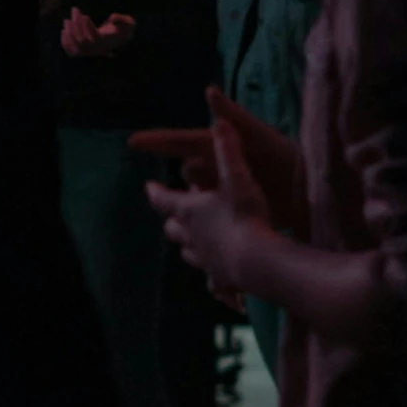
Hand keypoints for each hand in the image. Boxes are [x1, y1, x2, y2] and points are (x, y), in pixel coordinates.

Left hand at [60, 6, 135, 56]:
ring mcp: (90, 51)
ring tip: (67, 20)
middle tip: (75, 10)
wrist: (118, 38)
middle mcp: (97, 48)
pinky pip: (72, 52)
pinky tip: (64, 31)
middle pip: (83, 41)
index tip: (85, 16)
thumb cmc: (122, 28)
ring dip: (69, 32)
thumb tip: (112, 18)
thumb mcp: (127, 23)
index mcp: (106, 41)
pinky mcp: (83, 51)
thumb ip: (122, 20)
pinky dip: (65, 43)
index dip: (87, 27)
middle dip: (77, 25)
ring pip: (76, 47)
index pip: (94, 38)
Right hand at [132, 87, 303, 226]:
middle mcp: (221, 167)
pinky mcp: (239, 210)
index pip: (182, 141)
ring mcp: (229, 189)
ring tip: (200, 214)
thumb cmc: (289, 160)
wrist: (317, 193)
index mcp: (222, 146)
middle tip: (188, 187)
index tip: (132, 142)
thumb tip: (209, 90)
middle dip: (185, 180)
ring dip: (196, 203)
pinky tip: (205, 234)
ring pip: (198, 196)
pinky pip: (214, 216)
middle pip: (189, 171)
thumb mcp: (260, 137)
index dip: (157, 141)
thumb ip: (234, 117)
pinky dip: (207, 223)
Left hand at [145, 115, 275, 303]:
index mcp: (189, 211)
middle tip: (175, 215)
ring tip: (196, 242)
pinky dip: (213, 279)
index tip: (148, 187)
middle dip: (173, 220)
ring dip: (189, 246)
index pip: (163, 199)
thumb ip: (228, 150)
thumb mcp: (238, 178)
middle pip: (173, 229)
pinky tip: (220, 285)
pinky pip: (212, 281)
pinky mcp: (220, 280)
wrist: (258, 262)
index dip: (155, 192)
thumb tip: (220, 121)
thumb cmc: (244, 215)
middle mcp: (191, 237)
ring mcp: (204, 261)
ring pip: (188, 253)